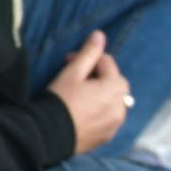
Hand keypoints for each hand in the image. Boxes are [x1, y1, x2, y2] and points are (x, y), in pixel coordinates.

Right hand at [46, 30, 130, 154]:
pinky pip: (110, 117)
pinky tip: (85, 111)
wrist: (50, 134)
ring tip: (82, 95)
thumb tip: (100, 35)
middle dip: (101, 76)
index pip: (108, 63)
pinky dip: (102, 111)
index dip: (88, 59)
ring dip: (104, 94)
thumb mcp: (72, 72)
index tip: (69, 62)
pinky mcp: (108, 136)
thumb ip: (88, 53)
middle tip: (78, 78)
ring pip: (115, 101)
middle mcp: (120, 106)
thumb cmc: (60, 100)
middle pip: (116, 82)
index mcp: (113, 87)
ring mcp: (115, 123)